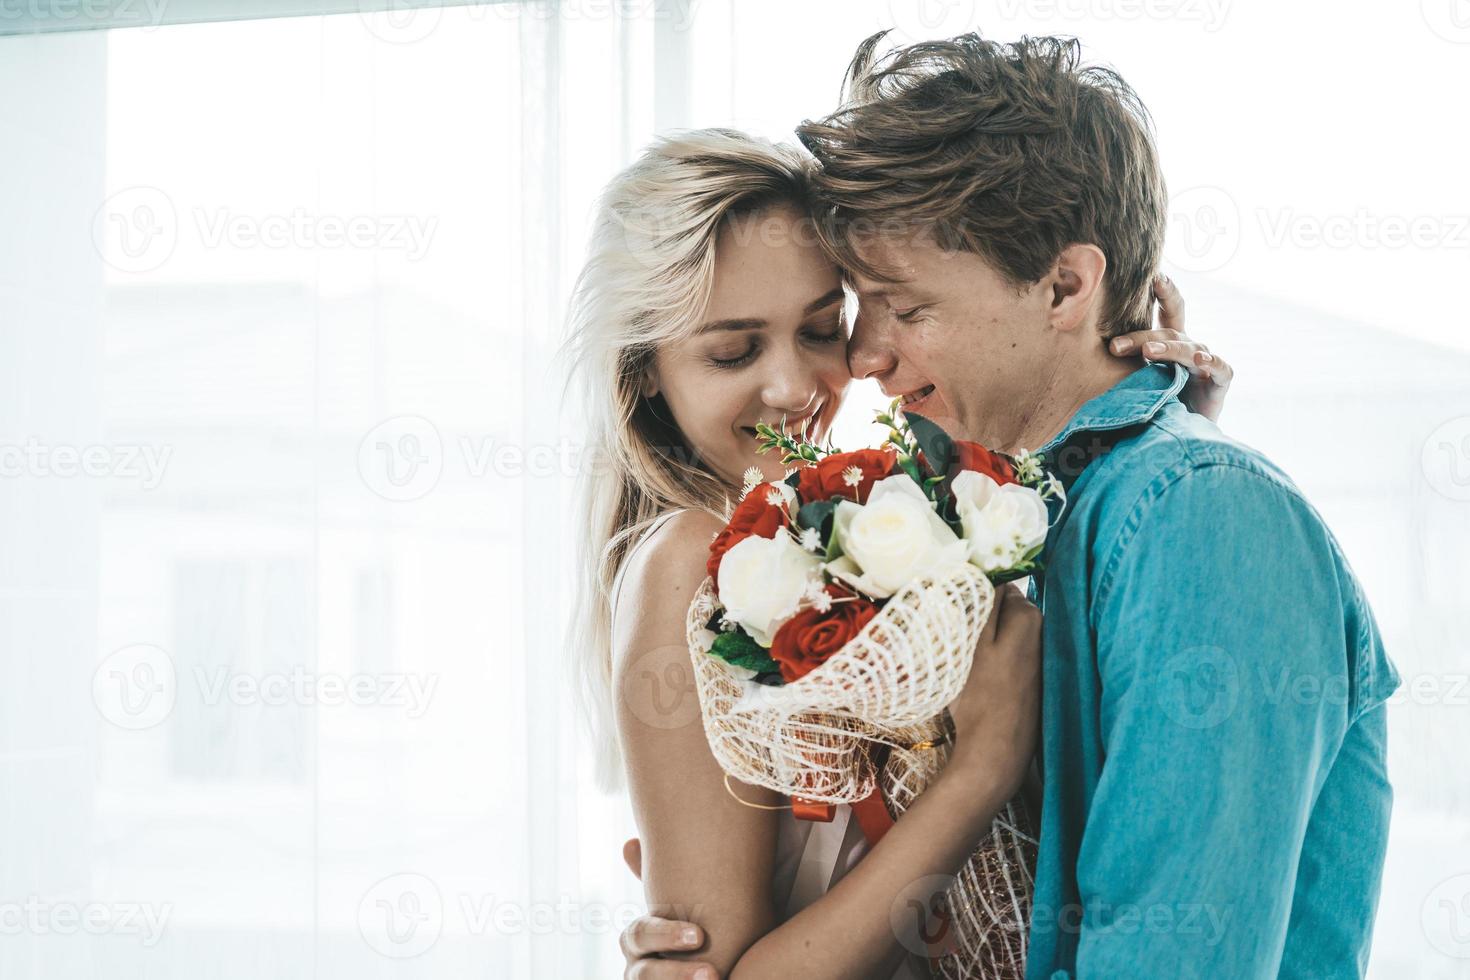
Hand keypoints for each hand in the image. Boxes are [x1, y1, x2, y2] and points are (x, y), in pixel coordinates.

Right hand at [618, 837, 720, 979]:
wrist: (719, 965)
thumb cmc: (702, 932)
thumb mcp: (686, 907)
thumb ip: (666, 880)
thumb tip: (628, 843)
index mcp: (641, 941)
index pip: (639, 936)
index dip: (664, 935)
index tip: (699, 936)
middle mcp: (639, 970)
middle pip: (643, 974)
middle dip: (675, 972)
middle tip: (712, 971)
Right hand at [945, 582, 1041, 796]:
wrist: (996, 752)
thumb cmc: (980, 698)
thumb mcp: (975, 646)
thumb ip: (986, 608)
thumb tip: (991, 576)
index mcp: (1029, 618)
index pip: (1000, 587)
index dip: (976, 595)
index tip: (956, 610)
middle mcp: (1042, 634)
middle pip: (1005, 610)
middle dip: (983, 617)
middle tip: (957, 635)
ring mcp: (1040, 658)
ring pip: (1007, 633)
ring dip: (988, 638)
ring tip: (965, 656)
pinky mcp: (1034, 679)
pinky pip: (1012, 653)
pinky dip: (996, 657)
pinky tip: (981, 675)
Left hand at [1107, 274, 1234, 421]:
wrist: (1182, 433)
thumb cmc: (1156, 401)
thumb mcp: (1138, 378)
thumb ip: (1123, 362)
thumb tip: (1080, 351)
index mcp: (1171, 341)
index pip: (1169, 310)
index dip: (1164, 291)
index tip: (1153, 275)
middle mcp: (1189, 346)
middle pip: (1168, 332)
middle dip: (1141, 338)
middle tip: (1115, 346)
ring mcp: (1205, 362)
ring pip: (1188, 348)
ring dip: (1167, 349)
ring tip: (1148, 352)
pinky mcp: (1219, 382)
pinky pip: (1219, 367)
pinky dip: (1211, 362)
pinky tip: (1199, 359)